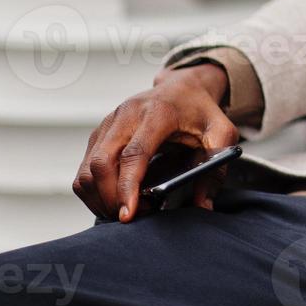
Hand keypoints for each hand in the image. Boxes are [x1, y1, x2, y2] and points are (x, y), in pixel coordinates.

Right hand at [72, 63, 236, 221]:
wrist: (182, 87)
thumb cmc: (200, 110)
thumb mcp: (221, 132)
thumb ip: (215, 166)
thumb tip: (203, 205)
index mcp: (157, 113)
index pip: (134, 154)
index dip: (127, 186)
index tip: (128, 214)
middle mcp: (126, 115)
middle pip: (101, 163)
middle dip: (110, 198)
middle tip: (130, 218)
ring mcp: (108, 124)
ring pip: (87, 169)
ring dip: (99, 198)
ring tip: (124, 211)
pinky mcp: (99, 134)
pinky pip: (85, 169)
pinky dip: (93, 191)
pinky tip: (114, 200)